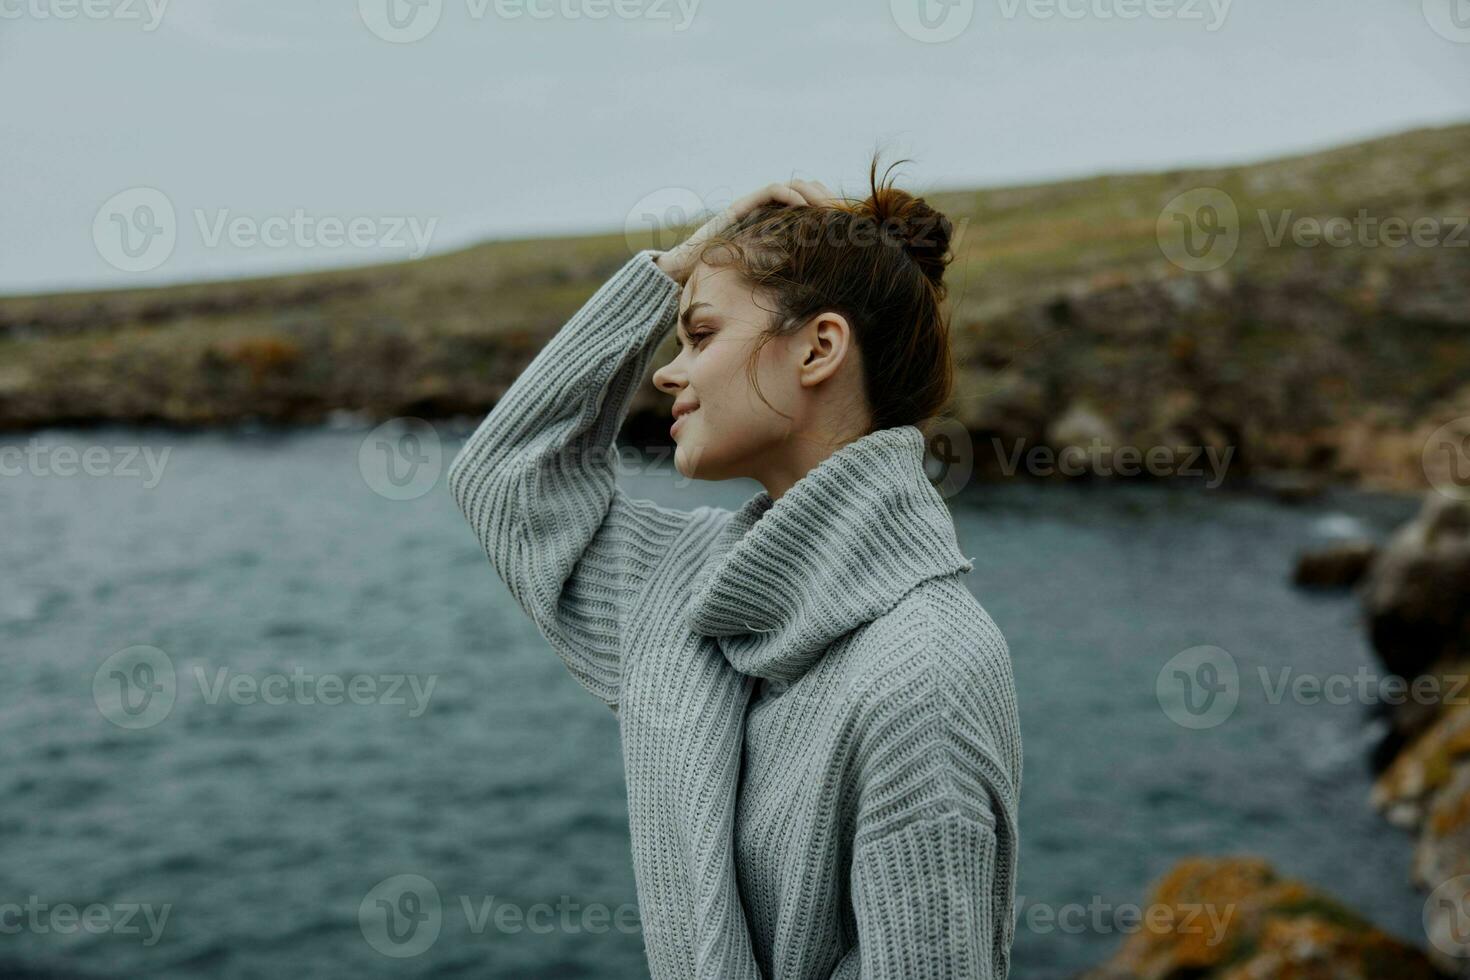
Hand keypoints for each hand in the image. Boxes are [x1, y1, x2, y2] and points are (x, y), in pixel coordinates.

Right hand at [654, 179, 838, 284]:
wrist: (686, 268)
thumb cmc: (722, 276)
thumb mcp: (764, 275)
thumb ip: (785, 273)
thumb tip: (817, 292)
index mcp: (779, 225)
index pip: (813, 208)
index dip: (832, 213)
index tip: (850, 227)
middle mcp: (770, 211)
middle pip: (810, 192)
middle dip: (830, 200)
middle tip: (847, 216)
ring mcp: (757, 206)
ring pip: (796, 187)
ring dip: (816, 194)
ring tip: (831, 209)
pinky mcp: (745, 205)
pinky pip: (774, 191)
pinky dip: (792, 195)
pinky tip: (805, 207)